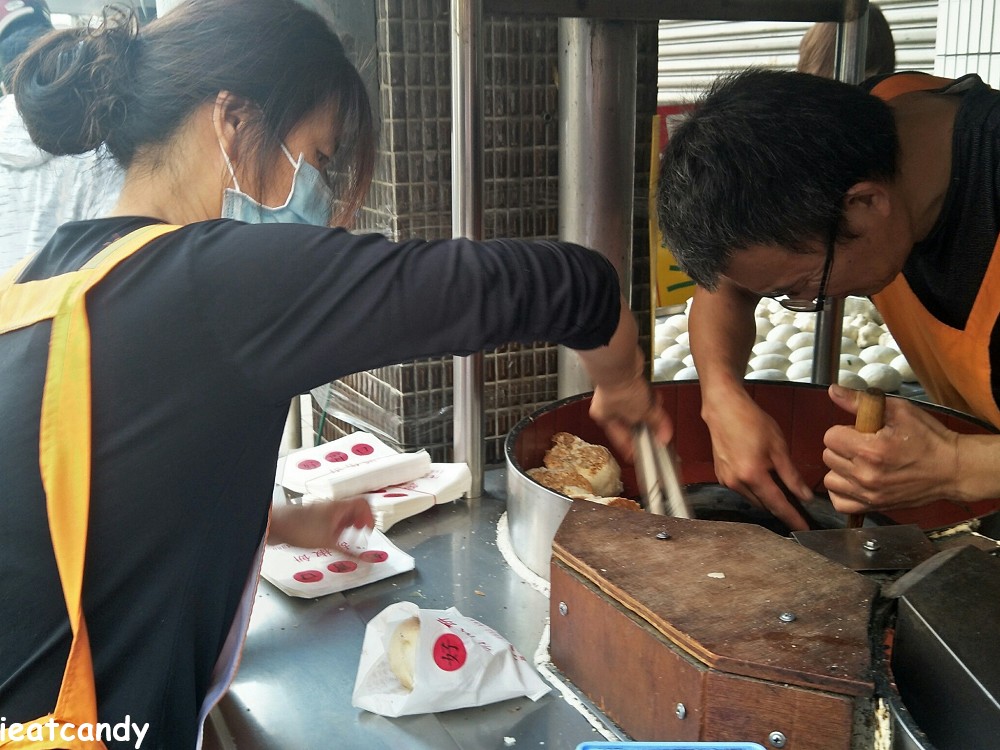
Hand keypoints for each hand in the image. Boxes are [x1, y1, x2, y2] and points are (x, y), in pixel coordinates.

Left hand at [268, 497, 374, 548]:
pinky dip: (336, 530)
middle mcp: (332, 506)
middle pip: (354, 509)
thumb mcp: (329, 543)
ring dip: (348, 527)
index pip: (364, 504)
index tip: (369, 530)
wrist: (277, 524)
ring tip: (348, 539)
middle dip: (360, 523)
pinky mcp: (314, 518)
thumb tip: (364, 561)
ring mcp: (323, 511)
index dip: (370, 517)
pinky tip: (332, 542)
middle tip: (361, 534)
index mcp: (339, 507)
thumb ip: (349, 552)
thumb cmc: (299, 527)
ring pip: (342, 515)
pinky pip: (331, 521)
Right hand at [589, 375, 672, 462]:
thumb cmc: (620, 390)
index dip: (636, 448)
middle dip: (647, 424)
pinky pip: (640, 394)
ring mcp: (617, 393)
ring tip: (656, 406)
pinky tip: (654, 395)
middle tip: (659, 430)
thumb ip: (655, 424)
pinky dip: (648, 396)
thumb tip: (664, 437)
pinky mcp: (626, 381)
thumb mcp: (641, 412)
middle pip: (631, 421)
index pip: (622, 440)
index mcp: (605, 418)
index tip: (647, 454)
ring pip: (637, 407)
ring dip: (649, 408)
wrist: (620, 363)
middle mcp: (608, 406)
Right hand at [703, 389, 812, 530]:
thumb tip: (805, 496)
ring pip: (753, 498)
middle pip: (764, 505)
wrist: (724, 409)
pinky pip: (742, 490)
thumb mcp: (778, 447)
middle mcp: (736, 483)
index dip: (792, 518)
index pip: (777, 504)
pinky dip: (754, 488)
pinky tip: (760, 475)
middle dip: (780, 506)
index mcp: (752, 476)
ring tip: (778, 484)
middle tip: (797, 504)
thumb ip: (792, 475)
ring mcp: (726, 480)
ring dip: (766, 496)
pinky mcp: (721, 476)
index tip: (803, 529)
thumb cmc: (751, 422)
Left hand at [823, 384, 960, 512]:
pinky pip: (840, 502)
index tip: (861, 431)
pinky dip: (843, 491)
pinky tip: (855, 480)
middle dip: (843, 447)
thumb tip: (832, 391)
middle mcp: (866, 475)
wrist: (952, 469)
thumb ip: (860, 401)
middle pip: (829, 456)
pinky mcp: (874, 506)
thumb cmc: (928, 437)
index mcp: (871, 450)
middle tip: (864, 445)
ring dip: (841, 469)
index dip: (844, 430)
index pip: (831, 437)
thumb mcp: (899, 410)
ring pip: (831, 479)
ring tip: (860, 463)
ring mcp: (869, 494)